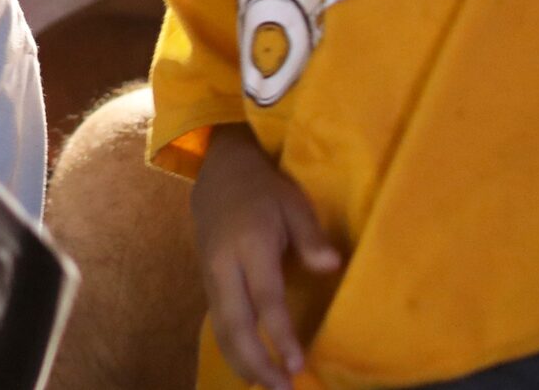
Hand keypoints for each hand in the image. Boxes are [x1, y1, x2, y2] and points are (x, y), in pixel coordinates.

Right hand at [192, 125, 340, 389]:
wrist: (218, 170)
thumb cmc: (264, 188)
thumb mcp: (293, 202)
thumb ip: (310, 236)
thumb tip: (331, 266)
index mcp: (249, 244)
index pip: (265, 298)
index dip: (280, 334)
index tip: (297, 364)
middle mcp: (223, 265)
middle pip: (235, 322)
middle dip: (257, 361)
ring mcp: (210, 274)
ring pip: (220, 328)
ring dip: (242, 362)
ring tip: (268, 387)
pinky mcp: (206, 281)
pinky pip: (217, 322)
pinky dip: (232, 349)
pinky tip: (250, 368)